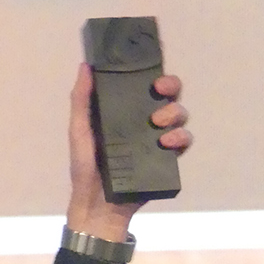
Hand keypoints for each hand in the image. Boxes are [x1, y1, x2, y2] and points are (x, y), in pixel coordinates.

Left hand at [66, 63, 191, 240]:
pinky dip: (180, 138)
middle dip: (170, 85)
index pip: (144, 83)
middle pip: (168, 95)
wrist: (97, 205)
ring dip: (174, 113)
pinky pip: (183, 142)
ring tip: (158, 123)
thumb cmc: (85, 167)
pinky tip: (166, 142)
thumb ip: (81, 100)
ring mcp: (157, 140)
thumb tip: (85, 66)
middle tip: (159, 90)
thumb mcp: (79, 131)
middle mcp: (144, 121)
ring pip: (179, 115)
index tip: (155, 57)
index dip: (154, 68)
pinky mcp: (166, 160)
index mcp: (124, 111)